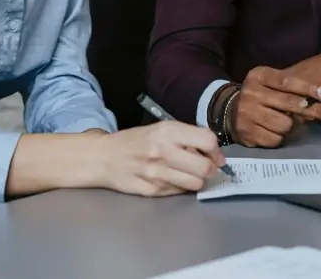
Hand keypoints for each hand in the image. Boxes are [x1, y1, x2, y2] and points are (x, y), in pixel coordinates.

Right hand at [96, 121, 226, 196]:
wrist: (103, 157)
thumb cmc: (135, 141)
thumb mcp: (161, 129)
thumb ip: (186, 136)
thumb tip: (213, 152)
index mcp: (168, 131)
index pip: (207, 140)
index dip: (217, 151)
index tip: (216, 156)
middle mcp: (163, 151)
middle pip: (205, 167)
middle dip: (210, 169)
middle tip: (206, 168)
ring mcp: (156, 173)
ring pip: (195, 184)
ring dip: (197, 181)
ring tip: (189, 174)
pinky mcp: (151, 190)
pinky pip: (179, 192)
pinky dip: (181, 187)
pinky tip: (172, 179)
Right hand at [229, 66, 320, 147]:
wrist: (230, 111)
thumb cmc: (261, 97)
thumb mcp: (272, 85)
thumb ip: (292, 90)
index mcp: (259, 76)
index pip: (288, 81)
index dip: (309, 88)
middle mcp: (251, 92)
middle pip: (291, 104)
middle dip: (317, 110)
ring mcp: (247, 113)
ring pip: (285, 124)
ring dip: (290, 127)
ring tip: (281, 122)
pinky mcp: (246, 132)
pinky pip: (275, 139)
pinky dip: (278, 138)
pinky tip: (271, 131)